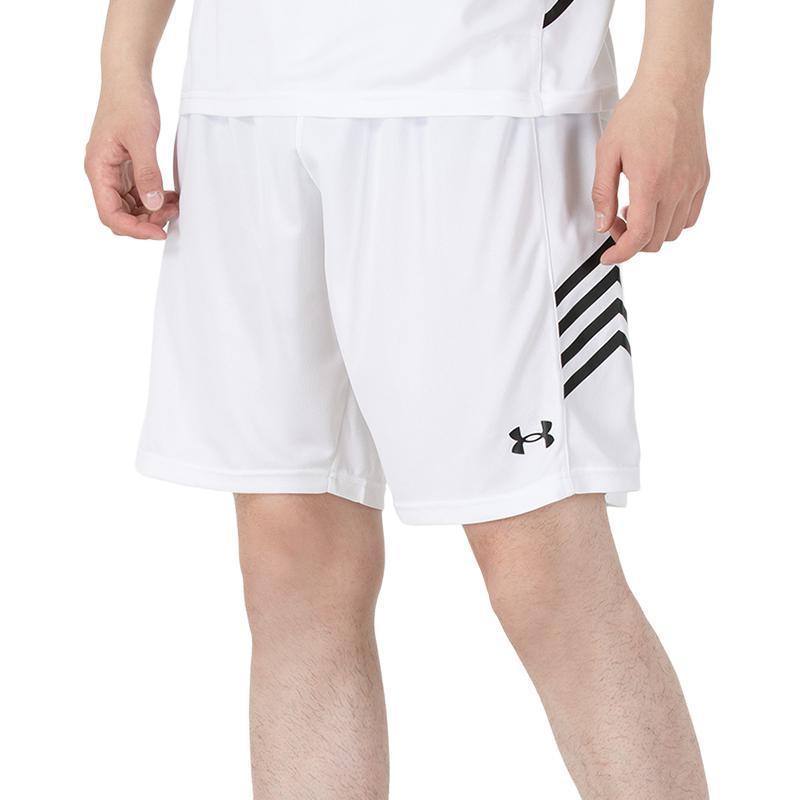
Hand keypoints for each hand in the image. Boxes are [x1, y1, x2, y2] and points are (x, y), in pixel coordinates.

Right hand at [85, 78, 177, 239]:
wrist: (128, 79)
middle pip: (120, 215)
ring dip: (153, 212)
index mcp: (98, 169)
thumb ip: (147, 173)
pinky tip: (171, 197)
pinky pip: (139, 194)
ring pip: (131, 207)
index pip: (110, 214)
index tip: (160, 232)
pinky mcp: (126, 168)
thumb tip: (154, 205)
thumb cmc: (130, 102)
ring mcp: (114, 172)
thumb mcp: (142, 139)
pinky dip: (155, 200)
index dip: (134, 229)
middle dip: (146, 222)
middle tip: (173, 215)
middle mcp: (102, 174)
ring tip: (176, 205)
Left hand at [592, 83, 709, 264]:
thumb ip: (602, 194)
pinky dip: (671, 221)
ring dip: (651, 231)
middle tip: (616, 221)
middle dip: (631, 240)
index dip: (621, 254)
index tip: (608, 257)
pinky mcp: (703, 178)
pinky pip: (689, 216)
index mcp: (651, 182)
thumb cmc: (638, 114)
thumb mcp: (607, 153)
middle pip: (655, 240)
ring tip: (634, 209)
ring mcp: (693, 183)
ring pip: (673, 232)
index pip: (639, 237)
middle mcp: (677, 186)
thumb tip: (603, 226)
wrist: (671, 87)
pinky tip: (655, 204)